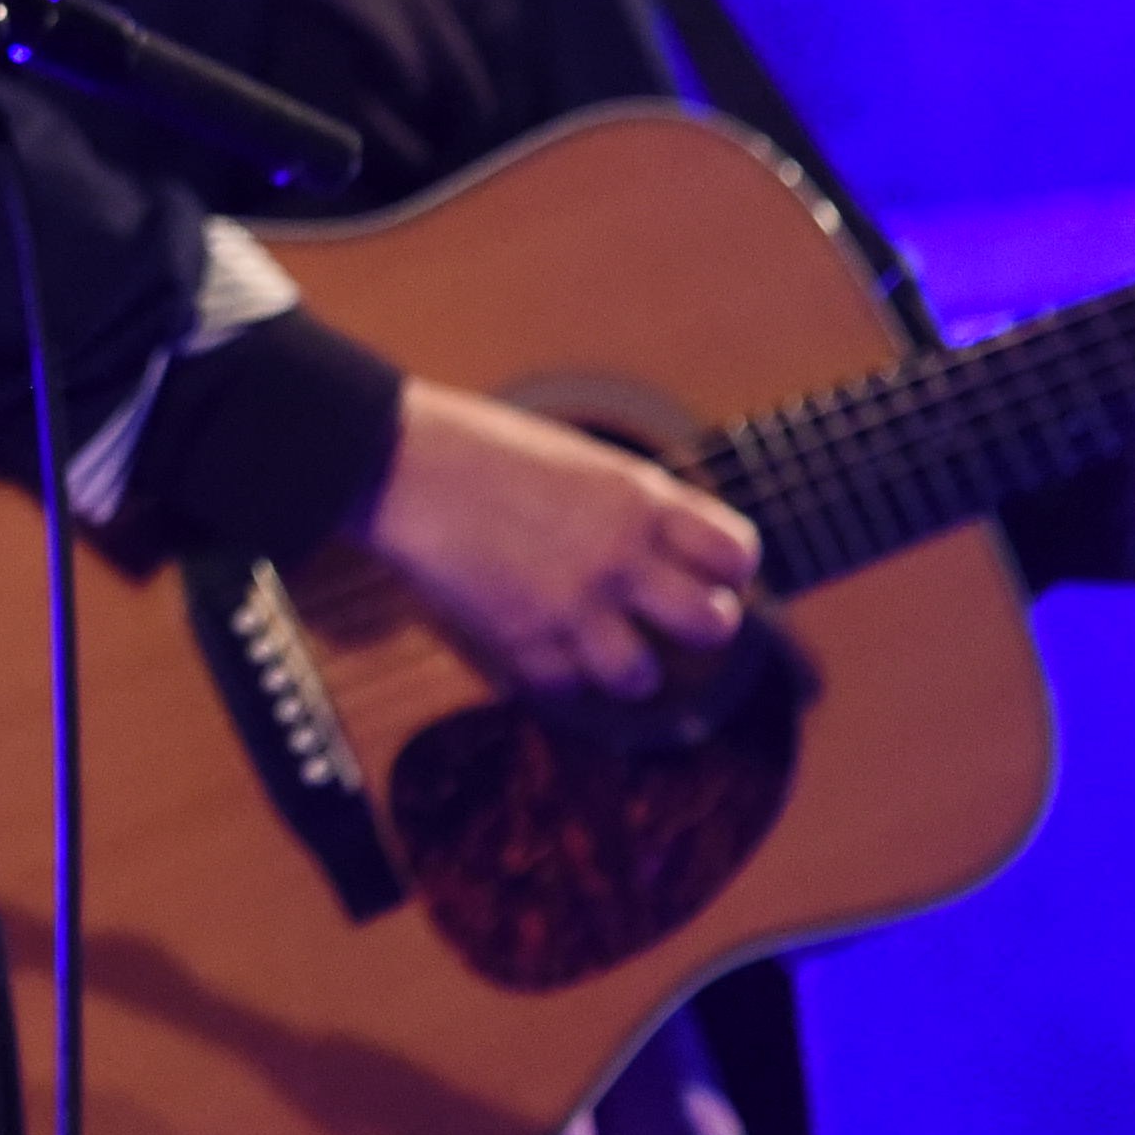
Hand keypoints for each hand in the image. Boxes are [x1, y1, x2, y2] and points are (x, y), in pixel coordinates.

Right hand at [362, 376, 766, 701]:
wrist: (398, 463)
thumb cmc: (482, 449)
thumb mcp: (581, 460)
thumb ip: (632, 509)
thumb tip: (672, 552)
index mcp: (636, 499)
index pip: (735, 553)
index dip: (729, 568)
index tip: (708, 571)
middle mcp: (616, 556)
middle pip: (711, 625)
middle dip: (701, 626)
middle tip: (676, 618)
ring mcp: (568, 604)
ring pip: (642, 676)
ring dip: (631, 667)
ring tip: (611, 648)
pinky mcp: (518, 639)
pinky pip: (563, 685)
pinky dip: (556, 671)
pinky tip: (542, 641)